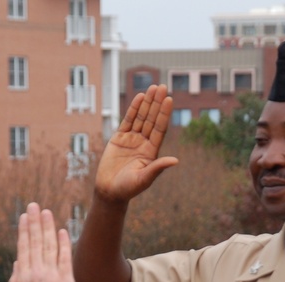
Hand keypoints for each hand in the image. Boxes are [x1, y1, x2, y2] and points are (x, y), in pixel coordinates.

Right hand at [8, 203, 75, 281]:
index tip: (24, 217)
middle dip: (34, 222)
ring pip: (49, 245)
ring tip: (46, 212)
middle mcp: (36, 272)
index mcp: (22, 276)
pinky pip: (64, 258)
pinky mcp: (66, 280)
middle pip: (35, 242)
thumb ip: (15, 280)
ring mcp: (51, 275)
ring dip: (47, 227)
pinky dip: (63, 243)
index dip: (24, 230)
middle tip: (34, 206)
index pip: (24, 247)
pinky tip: (62, 231)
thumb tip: (17, 262)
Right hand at [94, 84, 179, 203]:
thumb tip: (175, 160)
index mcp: (152, 152)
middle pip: (152, 119)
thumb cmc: (128, 189)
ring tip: (153, 87)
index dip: (164, 114)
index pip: (160, 129)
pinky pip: (127, 120)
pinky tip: (140, 97)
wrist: (109, 191)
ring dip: (147, 103)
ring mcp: (132, 139)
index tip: (169, 100)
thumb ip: (157, 168)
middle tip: (163, 86)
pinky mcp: (119, 138)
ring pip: (141, 117)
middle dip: (157, 103)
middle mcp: (143, 143)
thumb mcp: (144, 179)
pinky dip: (133, 109)